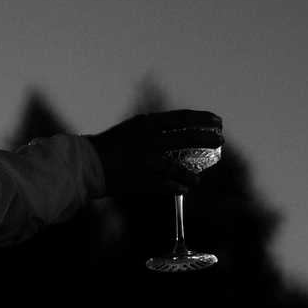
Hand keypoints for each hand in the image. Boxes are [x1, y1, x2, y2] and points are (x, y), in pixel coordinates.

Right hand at [86, 110, 223, 198]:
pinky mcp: (142, 182)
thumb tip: (179, 132)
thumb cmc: (110, 145)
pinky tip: (185, 189)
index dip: (202, 119)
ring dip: (192, 173)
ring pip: (179, 167)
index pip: (182, 119)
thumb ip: (155, 129)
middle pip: (187, 138)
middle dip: (207, 139)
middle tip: (220, 142)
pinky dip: (178, 188)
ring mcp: (146, 163)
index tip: (217, 121)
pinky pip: (167, 186)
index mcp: (146, 124)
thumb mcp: (133, 128)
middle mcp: (149, 141)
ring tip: (198, 178)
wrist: (87, 164)